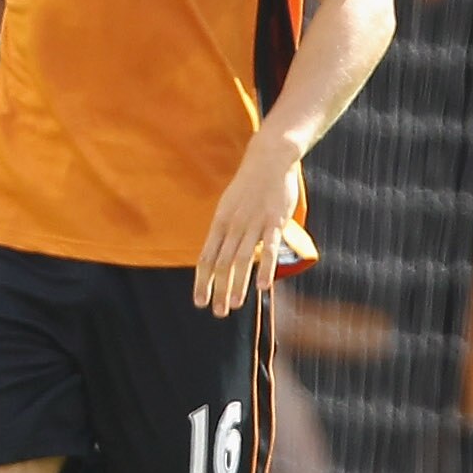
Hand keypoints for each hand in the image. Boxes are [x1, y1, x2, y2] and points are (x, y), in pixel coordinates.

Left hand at [194, 129, 303, 315]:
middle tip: (217, 312)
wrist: (268, 159)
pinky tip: (262, 287)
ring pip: (241, 259)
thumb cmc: (248, 186)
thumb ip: (225, 231)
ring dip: (238, 284)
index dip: (201, 281)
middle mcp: (233, 226)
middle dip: (218, 290)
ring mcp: (253, 224)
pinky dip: (264, 267)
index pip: (206, 258)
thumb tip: (218, 252)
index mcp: (219, 224)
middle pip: (222, 263)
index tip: (199, 302)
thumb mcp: (229, 207)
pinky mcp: (274, 222)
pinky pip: (268, 248)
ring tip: (234, 306)